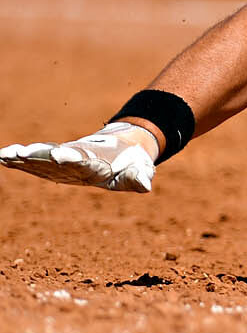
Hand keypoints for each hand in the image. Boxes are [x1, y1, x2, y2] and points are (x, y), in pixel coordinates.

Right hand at [1, 122, 158, 191]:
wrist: (120, 147)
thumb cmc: (130, 163)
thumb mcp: (139, 172)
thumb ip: (138, 178)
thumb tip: (145, 186)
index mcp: (98, 160)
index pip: (84, 159)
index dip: (72, 157)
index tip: (60, 154)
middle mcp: (76, 157)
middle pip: (56, 155)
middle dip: (41, 154)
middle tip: (23, 152)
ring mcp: (62, 159)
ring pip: (41, 156)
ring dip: (24, 156)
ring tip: (6, 154)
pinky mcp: (52, 164)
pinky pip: (34, 162)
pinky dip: (19, 160)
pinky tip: (2, 158)